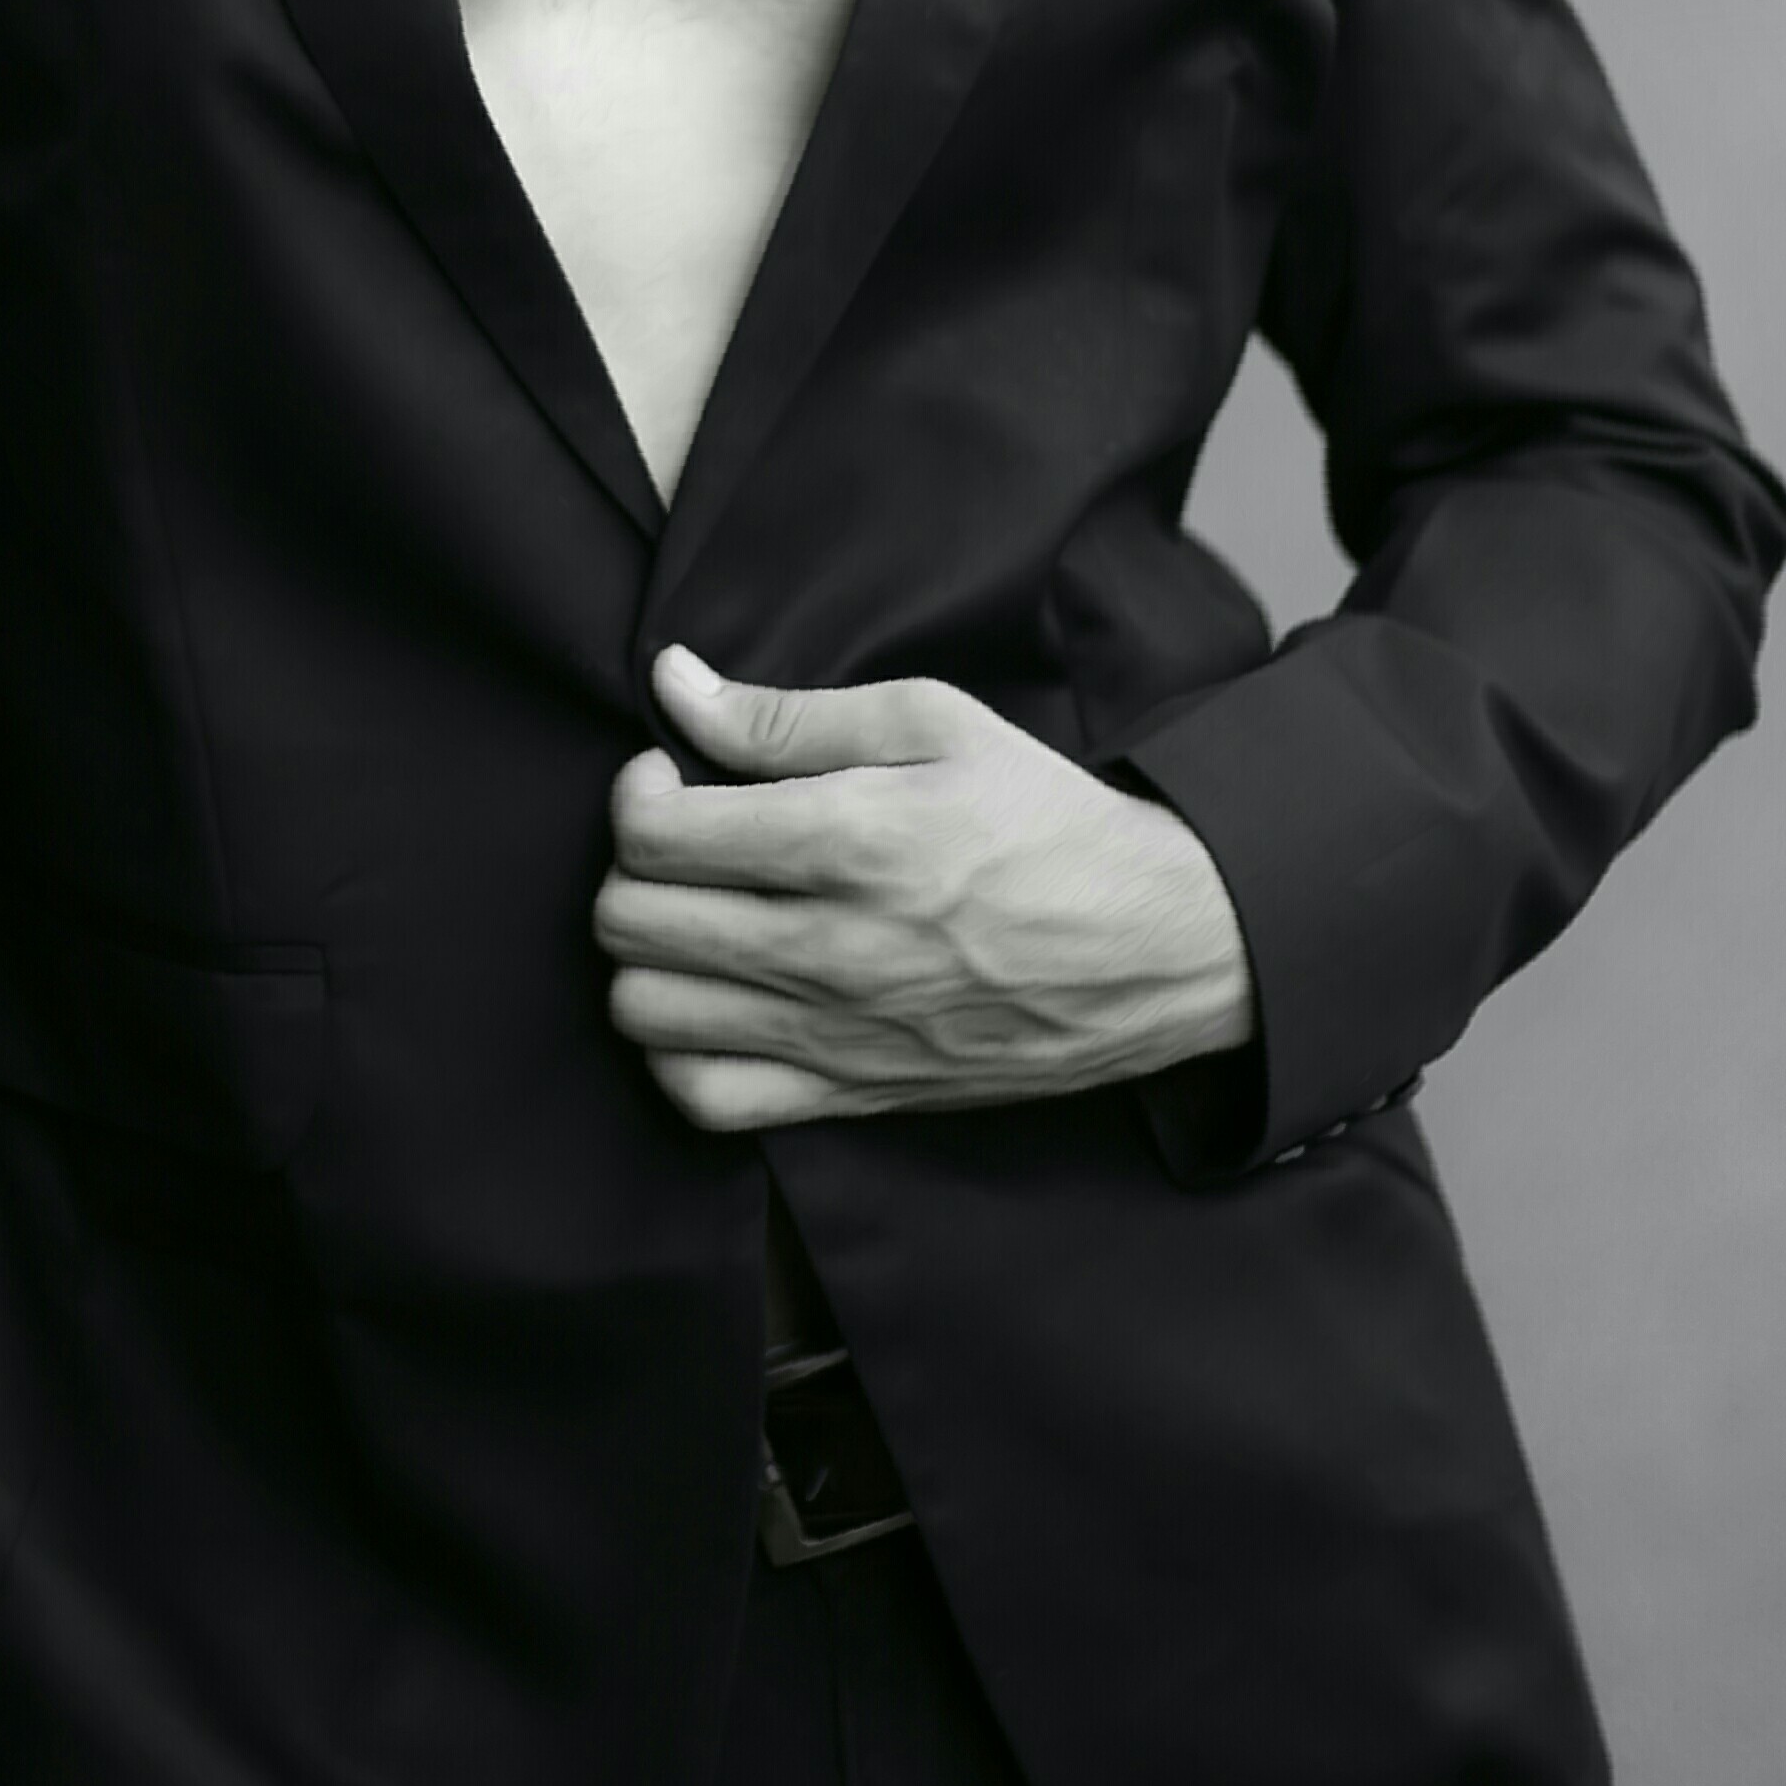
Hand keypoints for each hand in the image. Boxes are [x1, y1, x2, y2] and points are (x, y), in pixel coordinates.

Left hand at [595, 648, 1258, 1134]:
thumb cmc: (1046, 819)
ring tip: (693, 917)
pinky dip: (675, 1053)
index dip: (637, 791)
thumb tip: (674, 684)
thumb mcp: (936, 722)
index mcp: (849, 840)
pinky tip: (709, 1002)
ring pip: (645, 1013)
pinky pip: (704, 1101)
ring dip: (645, 956)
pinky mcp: (852, 1094)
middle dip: (633, 867)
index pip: (654, 833)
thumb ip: (789, 713)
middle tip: (684, 842)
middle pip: (631, 921)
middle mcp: (828, 947)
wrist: (1153, 943)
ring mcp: (834, 1032)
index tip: (671, 774)